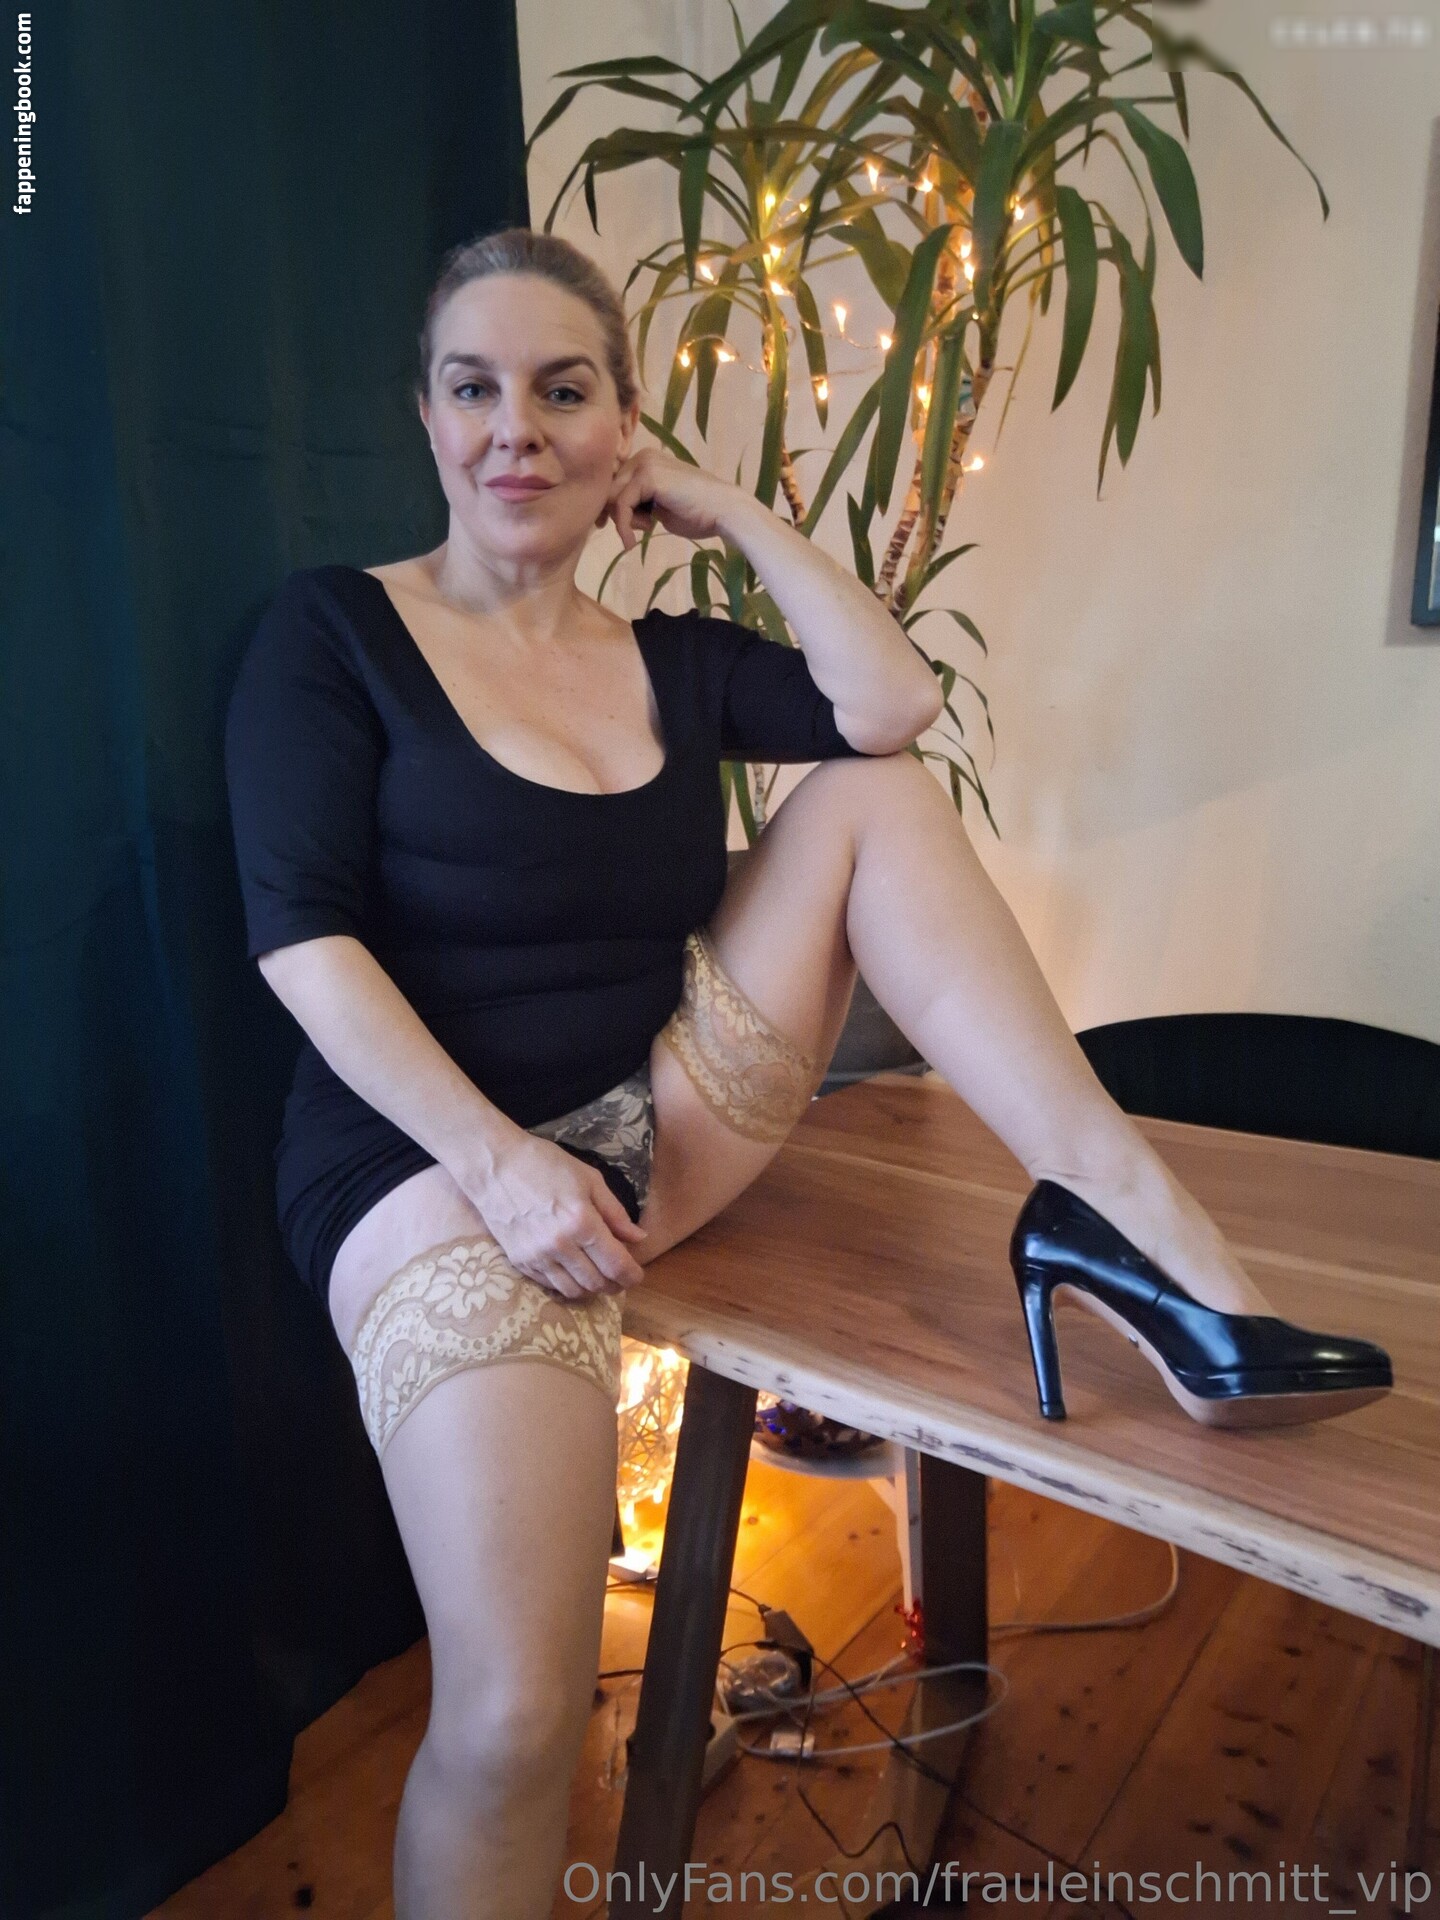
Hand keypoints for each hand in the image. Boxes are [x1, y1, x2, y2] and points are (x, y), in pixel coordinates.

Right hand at [464, 1132, 648, 1300]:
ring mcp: (537, 1256)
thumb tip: (639, 1238)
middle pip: (597, 1283)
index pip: (616, 1265)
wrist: (495, 1165)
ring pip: (573, 1290)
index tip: (637, 1274)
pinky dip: (567, 1284)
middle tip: (621, 1277)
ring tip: (599, 1277)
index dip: (632, 1275)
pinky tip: (573, 1272)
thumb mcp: (589, 1179)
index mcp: (582, 1223)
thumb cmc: (545, 1164)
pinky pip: (550, 1285)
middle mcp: (560, 1245)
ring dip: (592, 1289)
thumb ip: (616, 1213)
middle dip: (616, 1285)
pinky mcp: (520, 1261)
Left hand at [598, 446, 748, 549]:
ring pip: (613, 497)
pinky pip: (622, 505)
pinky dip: (623, 527)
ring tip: (644, 533)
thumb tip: (611, 511)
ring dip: (623, 522)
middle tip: (627, 535)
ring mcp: (646, 463)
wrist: (724, 511)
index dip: (610, 507)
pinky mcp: (648, 476)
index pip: (613, 483)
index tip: (610, 527)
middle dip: (614, 514)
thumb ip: (638, 502)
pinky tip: (632, 543)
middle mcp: (644, 456)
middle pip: (609, 488)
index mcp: (646, 460)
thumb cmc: (698, 513)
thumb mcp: (659, 506)